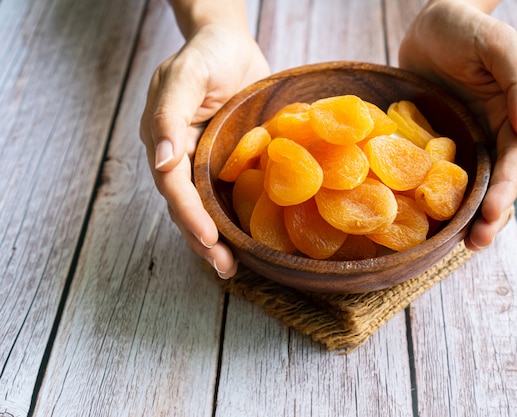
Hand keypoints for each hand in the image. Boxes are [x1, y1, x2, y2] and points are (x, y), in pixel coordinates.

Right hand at [140, 24, 269, 276]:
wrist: (232, 43)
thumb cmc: (207, 53)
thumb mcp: (185, 76)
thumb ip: (169, 116)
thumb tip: (161, 164)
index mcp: (166, 141)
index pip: (175, 187)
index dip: (190, 215)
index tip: (209, 240)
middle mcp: (182, 157)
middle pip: (188, 206)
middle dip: (203, 240)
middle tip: (224, 268)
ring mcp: (206, 161)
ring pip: (207, 207)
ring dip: (217, 238)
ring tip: (232, 266)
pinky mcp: (228, 161)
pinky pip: (229, 194)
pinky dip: (235, 218)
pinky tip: (249, 239)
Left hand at [398, 0, 516, 250]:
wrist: (429, 24)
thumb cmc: (465, 28)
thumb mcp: (497, 45)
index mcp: (511, 119)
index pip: (514, 162)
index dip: (505, 191)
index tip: (490, 215)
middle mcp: (490, 137)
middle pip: (496, 185)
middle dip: (488, 218)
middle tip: (474, 244)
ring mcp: (462, 143)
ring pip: (468, 188)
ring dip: (464, 218)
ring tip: (456, 246)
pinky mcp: (433, 145)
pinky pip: (436, 176)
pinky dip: (434, 199)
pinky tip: (424, 221)